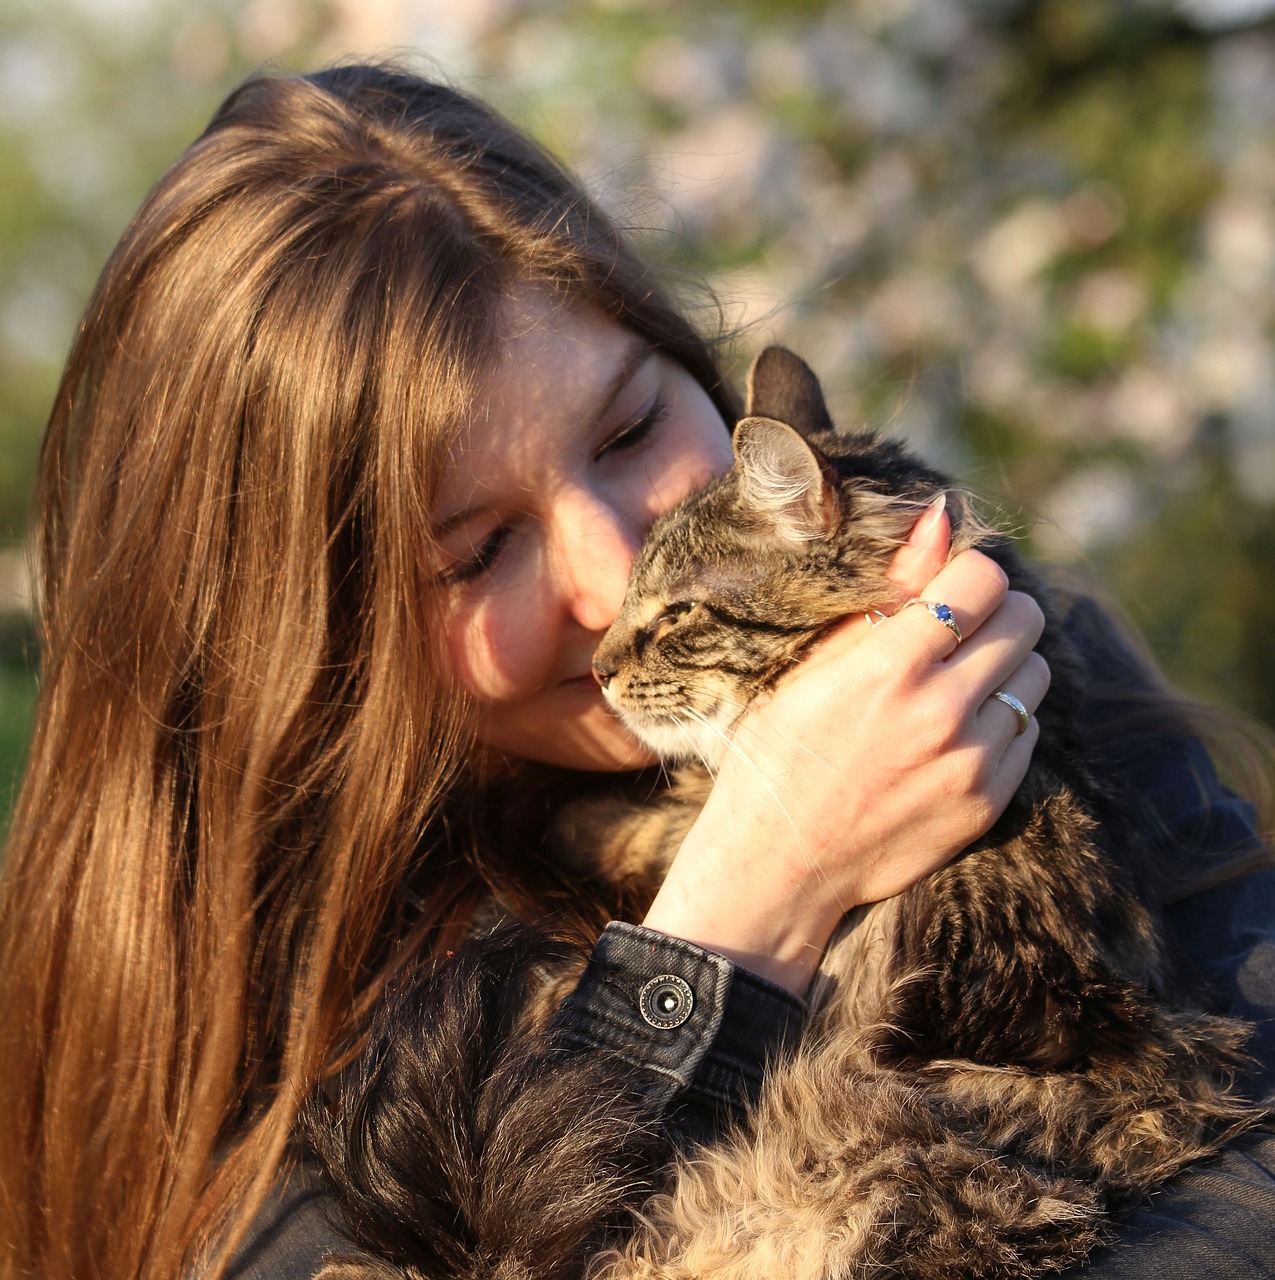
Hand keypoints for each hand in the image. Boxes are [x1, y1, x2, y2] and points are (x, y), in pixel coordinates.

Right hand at [641, 500, 1048, 994]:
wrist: (780, 861)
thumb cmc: (782, 749)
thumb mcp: (817, 661)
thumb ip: (890, 588)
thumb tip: (943, 516)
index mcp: (889, 665)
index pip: (984, 579)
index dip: (970, 574)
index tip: (949, 590)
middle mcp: (940, 711)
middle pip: (1024, 621)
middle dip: (996, 613)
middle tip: (958, 633)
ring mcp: (971, 762)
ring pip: (1035, 677)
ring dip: (1004, 668)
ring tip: (955, 685)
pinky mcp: (989, 802)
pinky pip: (1028, 733)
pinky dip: (1002, 722)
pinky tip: (954, 733)